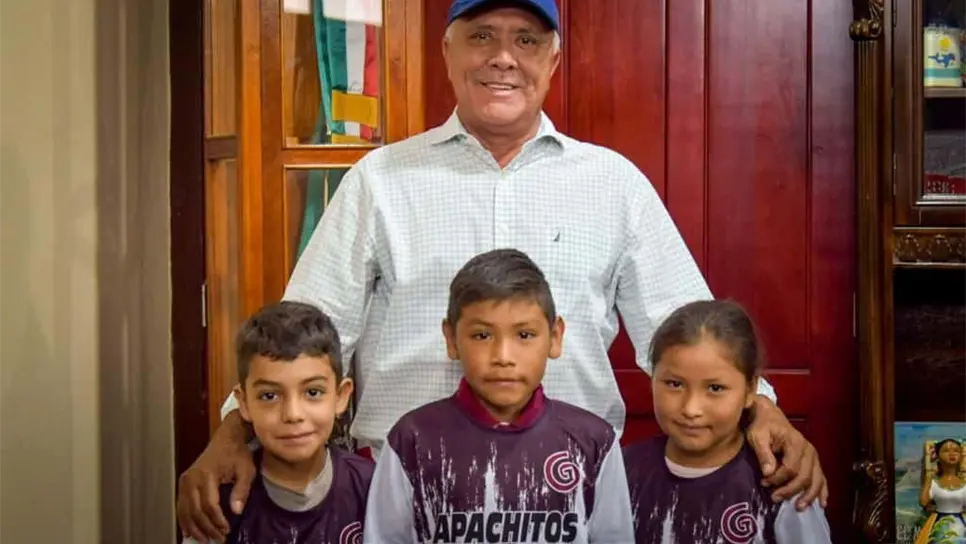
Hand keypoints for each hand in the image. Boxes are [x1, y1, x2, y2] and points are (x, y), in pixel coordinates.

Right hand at [176, 411, 255, 540]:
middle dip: (207, 528)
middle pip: (196, 511)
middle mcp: (191, 479)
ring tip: (205, 539)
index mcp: (207, 475)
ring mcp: (185, 481)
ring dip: (195, 528)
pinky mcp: (183, 483)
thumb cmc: (238, 454)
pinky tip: (191, 531)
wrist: (226, 438)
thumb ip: (241, 490)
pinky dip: (185, 520)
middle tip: (219, 538)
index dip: (218, 521)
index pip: (210, 505)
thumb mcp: (246, 470)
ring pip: (185, 511)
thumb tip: (236, 511)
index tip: (226, 530)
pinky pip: (181, 506)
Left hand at [745, 396, 827, 510]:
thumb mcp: (757, 436)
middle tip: (774, 498)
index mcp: (795, 443)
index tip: (764, 482)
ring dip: (808, 495)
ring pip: (816, 479)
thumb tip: (769, 473)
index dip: (778, 479)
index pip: (791, 468)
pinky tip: (822, 503)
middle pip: (805, 476)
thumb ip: (763, 453)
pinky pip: (821, 477)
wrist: (769, 416)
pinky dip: (822, 490)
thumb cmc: (761, 425)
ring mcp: (813, 456)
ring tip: (799, 508)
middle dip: (790, 490)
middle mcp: (808, 450)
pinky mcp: (813, 460)